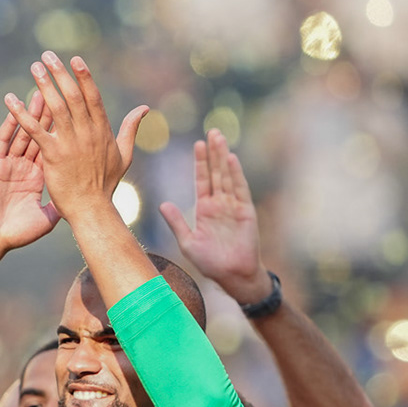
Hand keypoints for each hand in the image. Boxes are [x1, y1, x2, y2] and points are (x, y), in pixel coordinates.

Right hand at [0, 92, 60, 251]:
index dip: (62, 131)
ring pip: (23, 132)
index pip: (53, 148)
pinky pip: (3, 139)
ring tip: (41, 91)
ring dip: (31, 112)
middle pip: (40, 135)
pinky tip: (15, 105)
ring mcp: (9, 163)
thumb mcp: (45, 219)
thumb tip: (76, 201)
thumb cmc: (16, 233)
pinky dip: (9, 122)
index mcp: (38, 177)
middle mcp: (24, 167)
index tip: (73, 113)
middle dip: (49, 114)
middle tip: (59, 93)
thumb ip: (59, 205)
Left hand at [6, 53, 146, 221]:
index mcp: (102, 131)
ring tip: (34, 67)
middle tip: (47, 55)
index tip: (75, 59)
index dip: (84, 77)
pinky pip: (35, 129)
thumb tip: (144, 108)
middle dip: (60, 73)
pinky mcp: (53, 155)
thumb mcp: (124, 154)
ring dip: (44, 84)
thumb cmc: (106, 185)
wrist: (92, 210)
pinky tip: (10, 99)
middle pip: (73, 96)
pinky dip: (21, 113)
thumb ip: (131, 129)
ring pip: (55, 107)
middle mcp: (87, 133)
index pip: (93, 97)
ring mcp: (70, 143)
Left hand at [159, 129, 271, 305]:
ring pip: (227, 176)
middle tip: (212, 130)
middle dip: (213, 152)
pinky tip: (231, 160)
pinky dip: (236, 174)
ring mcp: (233, 206)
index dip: (200, 162)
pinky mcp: (245, 212)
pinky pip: (240, 190)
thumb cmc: (210, 262)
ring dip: (223, 157)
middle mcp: (220, 204)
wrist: (232, 275)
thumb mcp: (187, 241)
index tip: (197, 144)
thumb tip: (162, 204)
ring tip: (220, 137)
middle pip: (216, 172)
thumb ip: (176, 222)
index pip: (202, 180)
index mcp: (205, 209)